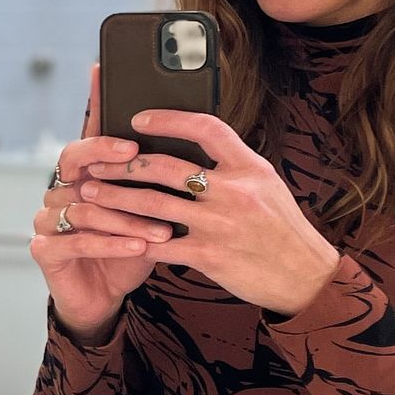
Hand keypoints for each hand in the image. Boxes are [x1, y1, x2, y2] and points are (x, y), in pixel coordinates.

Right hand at [30, 69, 173, 342]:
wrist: (105, 299)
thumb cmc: (132, 249)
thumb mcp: (153, 212)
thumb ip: (162, 182)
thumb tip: (198, 144)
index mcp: (87, 174)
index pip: (89, 129)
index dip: (93, 101)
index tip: (103, 73)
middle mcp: (62, 189)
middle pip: (73, 158)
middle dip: (103, 152)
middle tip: (133, 152)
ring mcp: (48, 218)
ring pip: (83, 205)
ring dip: (125, 215)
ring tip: (163, 227)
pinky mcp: (45, 250)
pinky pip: (77, 241)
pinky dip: (111, 243)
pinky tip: (139, 247)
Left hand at [73, 110, 340, 317]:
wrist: (305, 276)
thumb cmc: (281, 228)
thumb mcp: (265, 184)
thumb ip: (232, 165)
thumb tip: (191, 142)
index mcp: (249, 167)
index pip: (205, 128)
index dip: (168, 120)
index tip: (137, 119)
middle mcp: (235, 191)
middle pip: (166, 167)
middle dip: (123, 164)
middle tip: (95, 163)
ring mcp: (221, 224)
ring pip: (153, 204)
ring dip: (115, 198)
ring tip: (90, 195)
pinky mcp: (210, 256)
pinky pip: (160, 245)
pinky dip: (133, 239)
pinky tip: (111, 235)